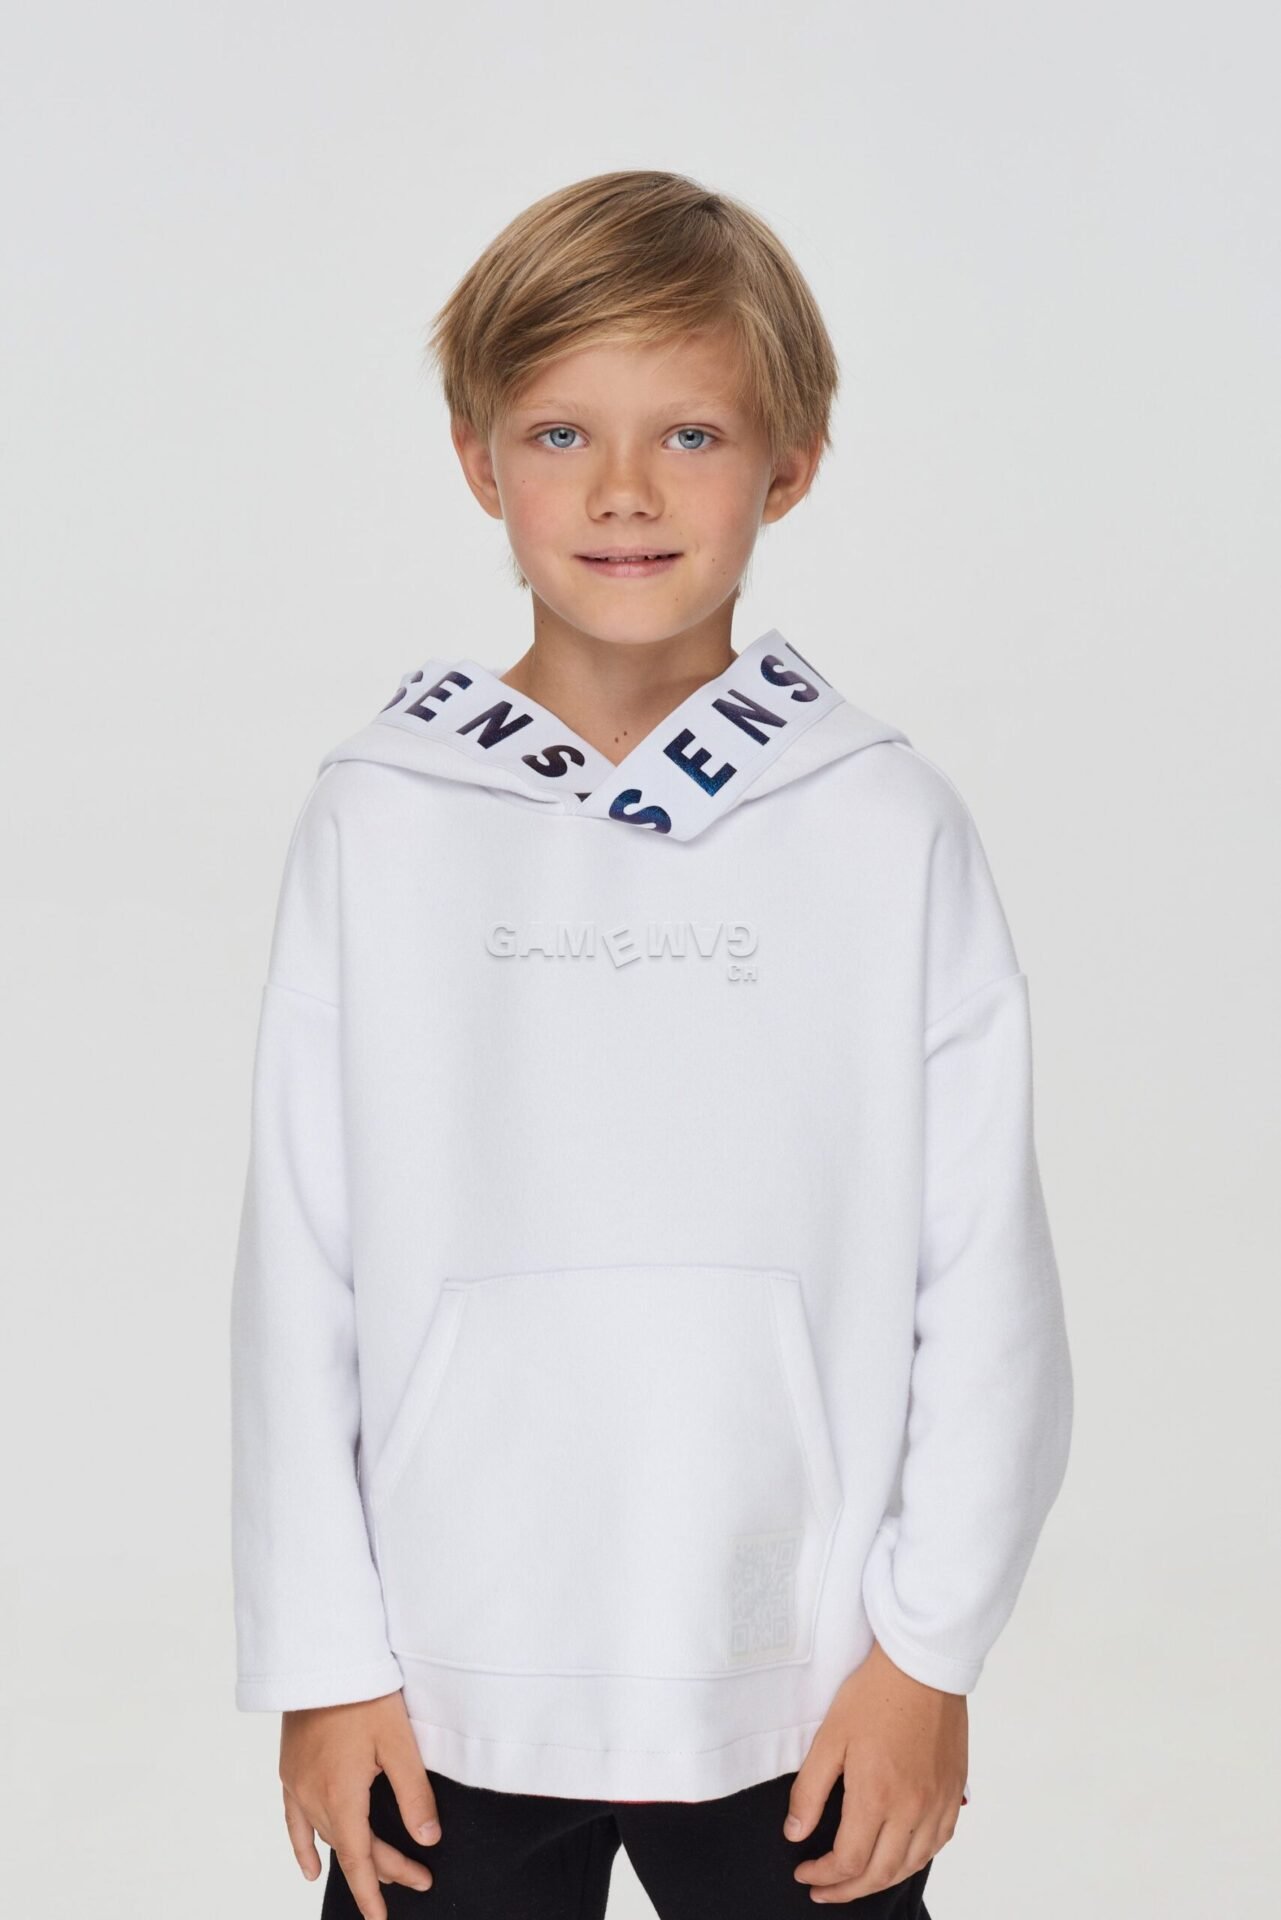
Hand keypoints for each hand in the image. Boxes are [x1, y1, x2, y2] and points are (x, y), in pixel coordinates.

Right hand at [279, 1690, 441, 1919]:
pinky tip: (310, 1866)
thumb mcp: (399, 1742)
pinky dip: (304, 1845)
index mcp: (341, 1794)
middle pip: (349, 1848)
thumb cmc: (363, 1692)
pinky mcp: (290, 1769)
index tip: (381, 1919)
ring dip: (352, 1856)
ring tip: (377, 1876)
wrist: (322, 1656)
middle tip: (418, 1877)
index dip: (374, 1891)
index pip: (359, 1859)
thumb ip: (414, 1793)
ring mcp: (297, 1784)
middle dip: (382, 1868)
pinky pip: (294, 1820)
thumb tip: (427, 1838)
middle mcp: (313, 1795)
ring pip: (325, 1835)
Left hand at [784, 1639, 967, 1902]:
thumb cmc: (874, 1694)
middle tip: (823, 1889)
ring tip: (855, 1880)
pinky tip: (898, 1856)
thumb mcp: (829, 1737)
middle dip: (847, 1890)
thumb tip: (795, 1833)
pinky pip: (937, 1844)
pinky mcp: (954, 1792)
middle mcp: (912, 1809)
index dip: (824, 1876)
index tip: (804, 1873)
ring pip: (910, 1864)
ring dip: (880, 1880)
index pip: (849, 1861)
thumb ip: (810, 1791)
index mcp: (877, 1796)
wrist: (922, 1665)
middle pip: (880, 1873)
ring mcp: (938, 1803)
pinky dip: (914, 1860)